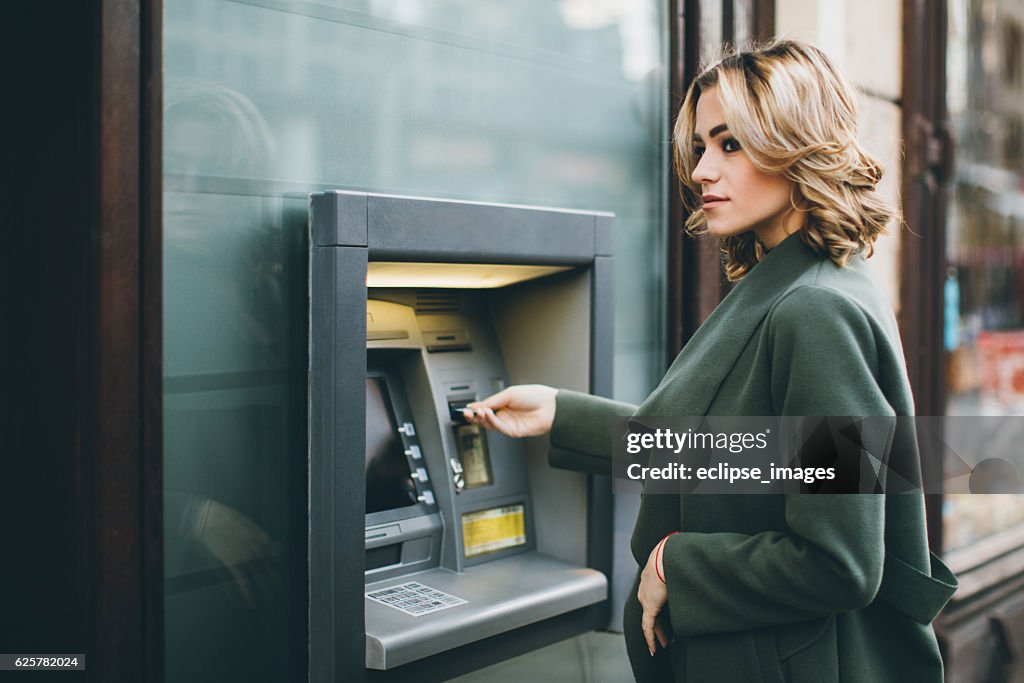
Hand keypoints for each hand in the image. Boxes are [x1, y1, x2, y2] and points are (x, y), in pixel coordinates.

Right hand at [462, 385, 556, 437]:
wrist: (551, 406)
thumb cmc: (535, 396)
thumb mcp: (509, 394)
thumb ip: (492, 401)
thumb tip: (475, 405)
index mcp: (503, 403)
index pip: (484, 408)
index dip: (474, 409)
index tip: (465, 408)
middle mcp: (505, 414)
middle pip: (484, 418)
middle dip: (473, 416)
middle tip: (466, 413)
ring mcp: (509, 423)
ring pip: (489, 424)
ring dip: (481, 418)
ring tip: (478, 412)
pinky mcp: (513, 431)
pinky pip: (498, 427)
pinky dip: (491, 421)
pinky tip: (487, 414)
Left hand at [638, 538, 670, 655]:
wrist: (665, 555)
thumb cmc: (673, 558)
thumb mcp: (675, 569)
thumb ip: (680, 577)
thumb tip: (694, 578)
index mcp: (650, 582)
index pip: (654, 603)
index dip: (659, 614)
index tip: (664, 623)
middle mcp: (645, 593)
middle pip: (652, 614)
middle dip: (659, 627)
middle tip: (665, 638)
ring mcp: (645, 600)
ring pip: (650, 622)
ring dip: (657, 634)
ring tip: (662, 645)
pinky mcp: (648, 607)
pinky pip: (648, 627)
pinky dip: (651, 638)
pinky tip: (654, 648)